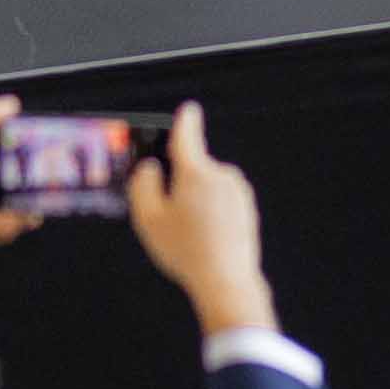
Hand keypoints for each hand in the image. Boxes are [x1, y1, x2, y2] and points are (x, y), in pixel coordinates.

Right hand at [124, 101, 277, 340]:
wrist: (227, 278)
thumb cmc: (186, 249)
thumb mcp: (149, 219)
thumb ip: (143, 185)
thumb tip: (151, 167)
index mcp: (197, 171)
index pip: (188, 135)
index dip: (183, 121)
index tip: (187, 110)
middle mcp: (221, 174)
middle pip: (193, 169)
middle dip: (179, 184)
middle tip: (168, 216)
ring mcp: (238, 190)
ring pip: (206, 187)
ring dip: (195, 201)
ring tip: (188, 235)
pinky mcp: (246, 207)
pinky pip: (221, 202)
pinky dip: (210, 213)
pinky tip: (204, 239)